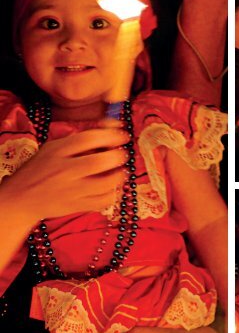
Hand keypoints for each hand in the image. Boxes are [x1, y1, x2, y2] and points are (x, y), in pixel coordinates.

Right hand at [1, 126, 128, 222]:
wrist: (22, 198)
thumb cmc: (43, 168)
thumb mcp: (54, 148)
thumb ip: (81, 138)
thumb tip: (113, 125)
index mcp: (57, 151)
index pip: (88, 139)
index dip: (110, 135)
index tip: (121, 135)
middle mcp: (64, 170)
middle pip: (99, 161)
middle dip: (118, 156)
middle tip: (121, 154)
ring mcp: (71, 191)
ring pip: (106, 184)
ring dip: (119, 175)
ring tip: (119, 171)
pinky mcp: (76, 206)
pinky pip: (103, 201)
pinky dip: (113, 193)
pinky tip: (112, 187)